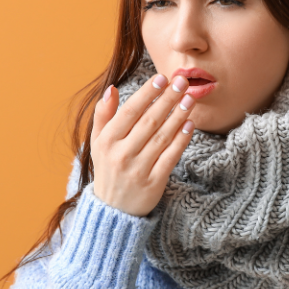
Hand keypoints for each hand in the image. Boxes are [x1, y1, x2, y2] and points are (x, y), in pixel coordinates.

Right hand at [90, 74, 195, 216]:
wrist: (113, 210)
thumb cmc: (108, 168)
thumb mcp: (98, 142)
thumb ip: (103, 115)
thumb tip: (112, 89)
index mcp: (106, 142)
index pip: (130, 112)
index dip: (147, 93)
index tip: (162, 78)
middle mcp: (121, 155)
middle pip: (149, 121)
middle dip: (167, 99)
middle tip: (182, 82)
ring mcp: (138, 170)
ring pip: (162, 137)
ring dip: (178, 116)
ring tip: (189, 99)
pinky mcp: (154, 183)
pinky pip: (171, 157)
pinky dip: (181, 140)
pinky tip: (190, 124)